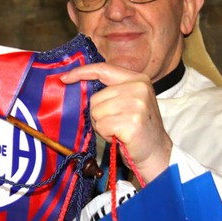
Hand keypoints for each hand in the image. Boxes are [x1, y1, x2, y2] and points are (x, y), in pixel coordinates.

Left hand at [60, 63, 171, 182]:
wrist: (156, 152)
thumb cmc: (137, 128)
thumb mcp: (129, 101)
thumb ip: (111, 90)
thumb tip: (78, 84)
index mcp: (138, 79)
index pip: (103, 69)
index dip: (81, 73)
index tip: (64, 78)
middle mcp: (139, 88)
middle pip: (96, 97)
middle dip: (99, 114)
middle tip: (115, 123)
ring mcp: (137, 104)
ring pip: (96, 112)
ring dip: (103, 125)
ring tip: (119, 130)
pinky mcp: (132, 121)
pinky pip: (102, 125)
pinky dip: (107, 134)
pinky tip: (120, 137)